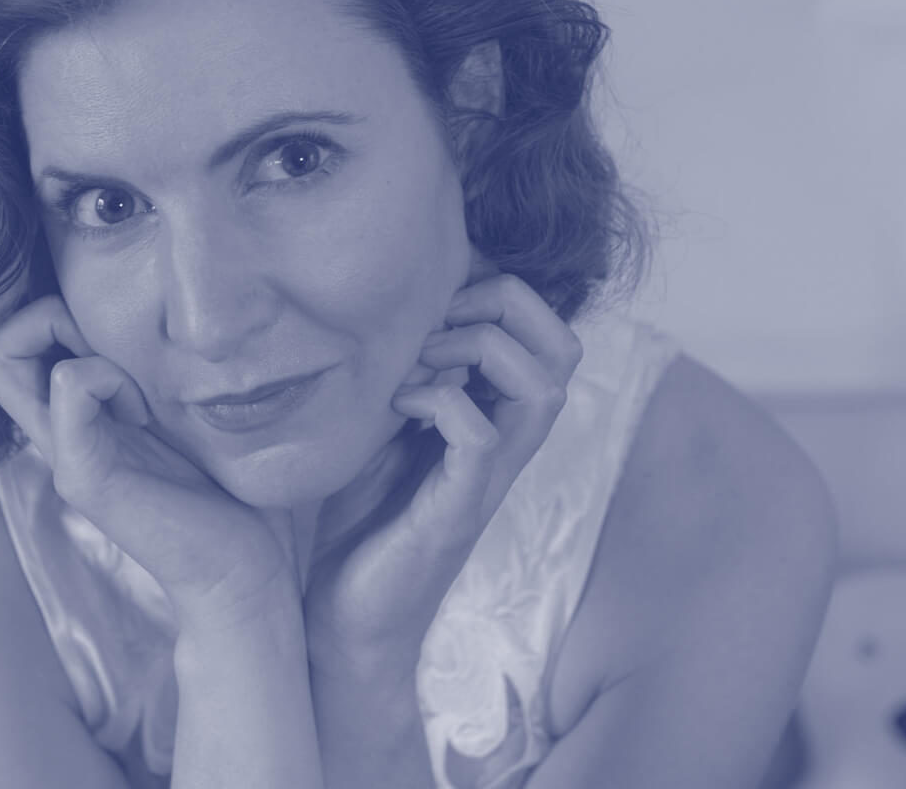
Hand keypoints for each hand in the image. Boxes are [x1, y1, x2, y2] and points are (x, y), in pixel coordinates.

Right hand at [0, 294, 301, 628]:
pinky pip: (67, 385)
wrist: (244, 569)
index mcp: (75, 418)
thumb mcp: (181, 413)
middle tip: (117, 356)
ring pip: (3, 354)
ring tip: (133, 392)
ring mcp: (61, 454)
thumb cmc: (227, 490)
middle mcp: (54, 433)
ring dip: (79, 344)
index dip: (47, 309)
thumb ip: (152, 374)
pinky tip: (145, 415)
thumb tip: (169, 318)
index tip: (119, 344)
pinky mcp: (83, 475)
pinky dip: (108, 377)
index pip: (10, 340)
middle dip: (47, 314)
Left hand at [301, 272, 583, 679]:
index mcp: (495, 415)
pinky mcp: (457, 509)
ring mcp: (488, 476)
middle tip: (429, 323)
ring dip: (474, 350)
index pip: (548, 330)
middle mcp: (507, 442)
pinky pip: (478, 434)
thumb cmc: (358, 517)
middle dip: (499, 306)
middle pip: (563, 347)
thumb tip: (383, 302)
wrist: (342, 615)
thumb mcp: (382, 424)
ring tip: (415, 363)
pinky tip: (395, 408)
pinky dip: (438, 400)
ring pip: (543, 387)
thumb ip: (402, 371)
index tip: (430, 300)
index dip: (500, 290)